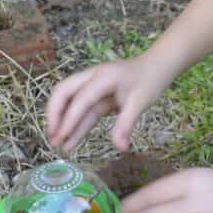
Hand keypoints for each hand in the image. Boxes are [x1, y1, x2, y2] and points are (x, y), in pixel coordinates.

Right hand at [46, 54, 172, 151]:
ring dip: (64, 122)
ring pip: (71, 103)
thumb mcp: (141, 102)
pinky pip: (84, 110)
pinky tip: (72, 141)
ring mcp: (94, 86)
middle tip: (52, 137)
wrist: (159, 65)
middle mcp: (92, 78)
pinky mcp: (98, 95)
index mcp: (102, 77)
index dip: (69, 119)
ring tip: (58, 145)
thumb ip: (126, 124)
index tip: (61, 137)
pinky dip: (77, 124)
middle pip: (63, 92)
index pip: (80, 99)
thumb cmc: (151, 79)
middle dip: (55, 114)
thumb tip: (120, 147)